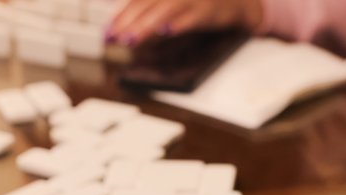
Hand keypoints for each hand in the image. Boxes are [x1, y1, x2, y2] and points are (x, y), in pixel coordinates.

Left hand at [107, 0, 262, 45]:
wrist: (237, 1)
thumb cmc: (200, 2)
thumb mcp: (170, 2)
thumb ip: (151, 8)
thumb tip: (123, 22)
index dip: (121, 13)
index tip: (108, 30)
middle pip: (148, 2)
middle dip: (128, 21)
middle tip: (113, 38)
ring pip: (166, 9)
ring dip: (147, 25)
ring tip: (130, 39)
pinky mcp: (209, 10)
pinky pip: (192, 17)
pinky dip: (179, 24)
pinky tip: (165, 31)